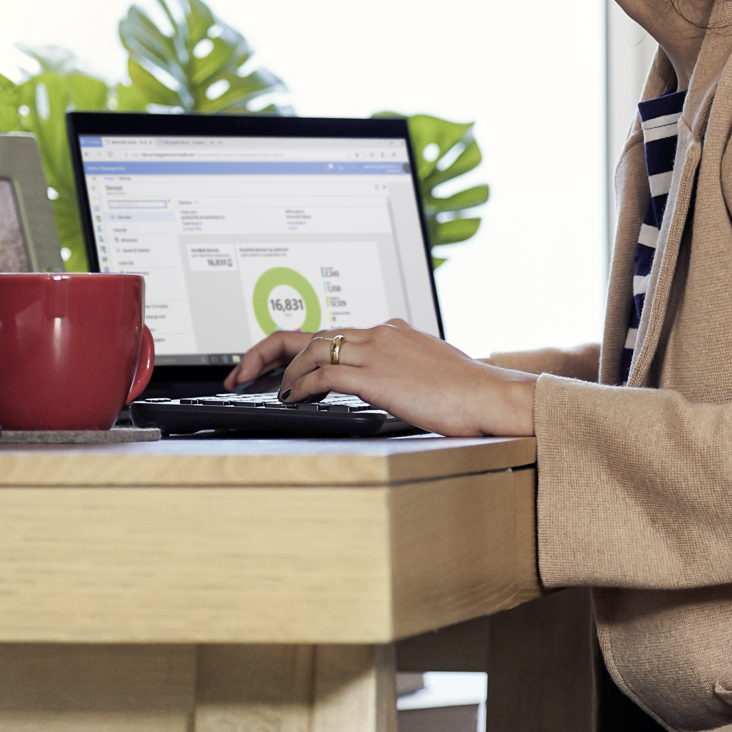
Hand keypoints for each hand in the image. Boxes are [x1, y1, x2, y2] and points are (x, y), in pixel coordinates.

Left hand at [225, 319, 537, 436]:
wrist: (490, 394)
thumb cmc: (467, 392)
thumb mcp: (427, 370)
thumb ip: (400, 367)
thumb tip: (385, 379)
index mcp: (389, 331)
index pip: (330, 331)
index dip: (294, 348)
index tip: (274, 365)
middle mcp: (378, 334)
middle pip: (308, 333)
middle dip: (266, 352)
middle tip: (241, 372)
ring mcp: (376, 352)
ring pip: (310, 349)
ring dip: (281, 373)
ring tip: (268, 392)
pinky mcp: (376, 376)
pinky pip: (323, 375)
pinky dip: (299, 386)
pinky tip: (292, 399)